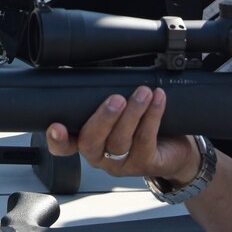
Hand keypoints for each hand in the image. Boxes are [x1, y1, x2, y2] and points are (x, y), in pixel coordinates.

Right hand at [44, 86, 197, 182]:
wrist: (174, 150)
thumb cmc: (140, 126)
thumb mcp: (118, 111)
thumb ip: (98, 95)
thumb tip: (71, 67)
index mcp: (87, 142)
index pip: (64, 146)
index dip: (57, 140)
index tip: (57, 126)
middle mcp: (101, 155)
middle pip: (91, 143)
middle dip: (102, 119)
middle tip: (116, 99)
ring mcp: (122, 163)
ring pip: (120, 141)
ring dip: (132, 113)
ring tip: (143, 92)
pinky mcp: (145, 164)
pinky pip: (145, 140)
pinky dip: (152, 117)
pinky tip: (158, 100)